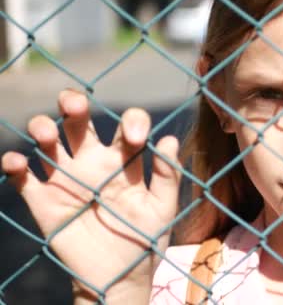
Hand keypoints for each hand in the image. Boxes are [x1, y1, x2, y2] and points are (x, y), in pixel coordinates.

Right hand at [1, 89, 180, 300]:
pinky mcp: (43, 201)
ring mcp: (67, 180)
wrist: (119, 278)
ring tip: (46, 132)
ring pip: (48, 142)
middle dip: (73, 104)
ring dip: (42, 128)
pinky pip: (23, 178)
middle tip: (74, 104)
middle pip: (78, 122)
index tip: (135, 136)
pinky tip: (18, 162)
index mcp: (125, 162)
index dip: (131, 120)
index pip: (126, 127)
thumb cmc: (145, 240)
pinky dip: (15, 165)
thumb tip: (168, 139)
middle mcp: (93, 163)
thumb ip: (168, 176)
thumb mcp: (163, 209)